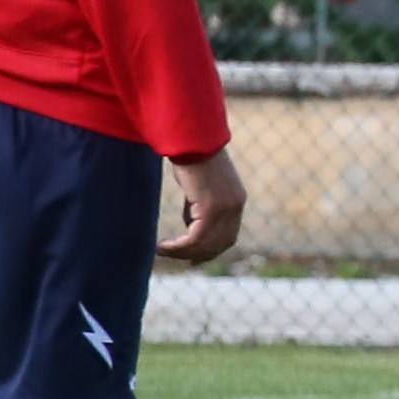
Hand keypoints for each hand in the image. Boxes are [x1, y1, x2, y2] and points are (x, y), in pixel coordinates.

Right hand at [158, 148, 244, 263]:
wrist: (192, 140)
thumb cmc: (191, 157)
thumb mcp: (200, 186)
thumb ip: (200, 206)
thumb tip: (190, 225)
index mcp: (236, 201)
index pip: (228, 237)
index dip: (211, 250)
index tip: (193, 259)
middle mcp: (235, 206)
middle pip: (219, 244)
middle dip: (197, 255)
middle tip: (176, 258)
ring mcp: (226, 208)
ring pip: (205, 244)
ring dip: (183, 252)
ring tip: (163, 250)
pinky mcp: (212, 208)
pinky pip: (195, 238)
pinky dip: (178, 246)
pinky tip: (162, 246)